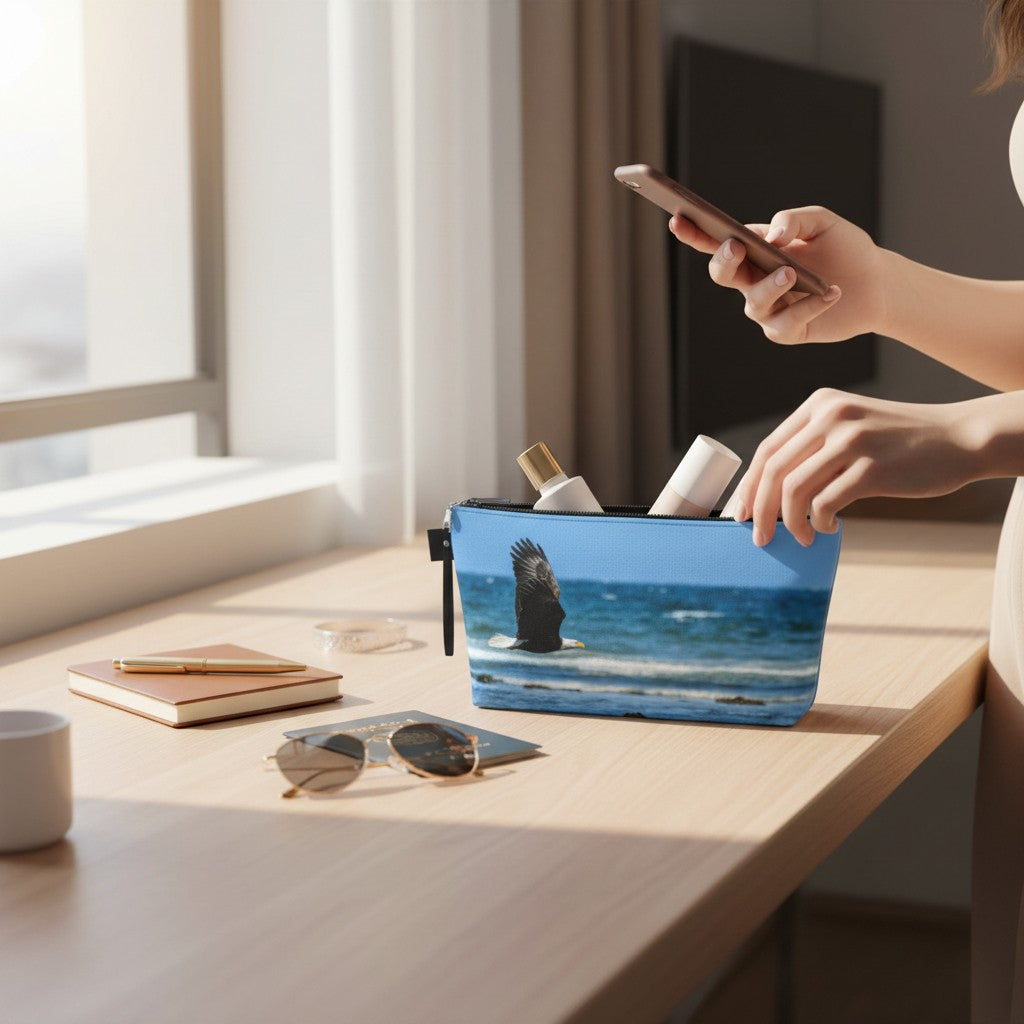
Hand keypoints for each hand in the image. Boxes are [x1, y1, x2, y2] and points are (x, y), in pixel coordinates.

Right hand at [669, 206, 889, 344]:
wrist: (877, 282)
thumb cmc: (844, 248)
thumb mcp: (822, 221)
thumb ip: (793, 219)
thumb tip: (772, 237)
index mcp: (755, 250)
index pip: (716, 242)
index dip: (694, 233)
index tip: (677, 218)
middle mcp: (754, 280)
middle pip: (723, 274)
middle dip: (724, 261)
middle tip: (736, 246)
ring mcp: (769, 308)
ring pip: (753, 303)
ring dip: (769, 287)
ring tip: (791, 273)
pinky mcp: (788, 331)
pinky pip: (785, 324)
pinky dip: (807, 307)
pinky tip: (829, 293)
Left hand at [729, 389, 977, 546]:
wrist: (961, 439)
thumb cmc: (901, 442)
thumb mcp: (851, 427)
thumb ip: (815, 447)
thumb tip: (770, 494)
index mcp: (820, 404)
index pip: (768, 449)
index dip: (749, 486)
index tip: (742, 514)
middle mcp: (831, 415)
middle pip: (774, 471)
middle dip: (760, 510)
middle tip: (760, 538)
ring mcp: (852, 440)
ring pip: (794, 490)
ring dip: (790, 522)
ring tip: (802, 536)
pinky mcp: (872, 467)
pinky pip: (825, 503)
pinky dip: (819, 522)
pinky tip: (830, 528)